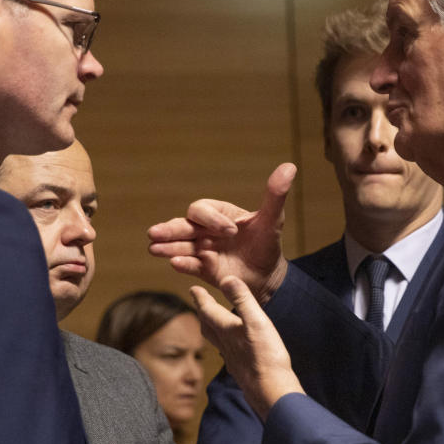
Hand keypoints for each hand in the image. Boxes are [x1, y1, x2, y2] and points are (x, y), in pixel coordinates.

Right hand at [148, 163, 295, 303]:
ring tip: (153, 249)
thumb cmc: (268, 244)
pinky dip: (183, 264)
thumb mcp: (273, 220)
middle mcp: (205, 231)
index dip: (211, 219)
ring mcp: (202, 250)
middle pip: (183, 226)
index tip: (230, 232)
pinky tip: (174, 263)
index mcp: (218, 215)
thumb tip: (290, 166)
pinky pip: (190, 265)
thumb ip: (275, 195)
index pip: (203, 210)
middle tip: (155, 232)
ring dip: (168, 247)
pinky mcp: (204, 270)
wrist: (268, 277)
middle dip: (170, 230)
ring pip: (180, 246)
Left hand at [191, 276, 303, 420]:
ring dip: (210, 327)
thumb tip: (226, 278)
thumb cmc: (265, 357)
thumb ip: (242, 300)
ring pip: (215, 340)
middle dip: (202, 311)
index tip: (193, 288)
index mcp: (227, 330)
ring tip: (211, 321)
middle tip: (200, 302)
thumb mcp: (256, 321)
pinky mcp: (241, 370)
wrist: (271, 393)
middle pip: (207, 326)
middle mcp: (225, 344)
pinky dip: (224, 343)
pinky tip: (232, 347)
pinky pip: (226, 352)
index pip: (208, 310)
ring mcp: (232, 359)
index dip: (200, 298)